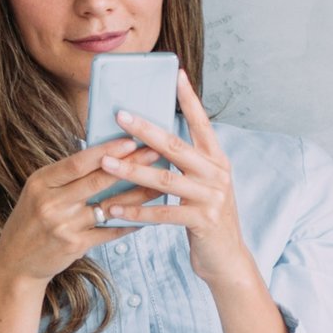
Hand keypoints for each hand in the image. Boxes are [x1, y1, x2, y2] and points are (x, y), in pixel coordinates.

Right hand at [0, 130, 167, 293]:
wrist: (16, 263)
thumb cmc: (31, 221)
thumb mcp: (38, 192)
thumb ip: (65, 177)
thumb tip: (104, 155)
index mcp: (40, 183)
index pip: (78, 162)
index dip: (107, 150)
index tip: (131, 139)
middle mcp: (51, 203)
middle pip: (97, 181)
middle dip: (130, 165)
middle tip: (155, 152)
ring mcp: (63, 226)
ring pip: (108, 206)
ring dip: (137, 194)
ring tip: (159, 183)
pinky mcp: (75, 246)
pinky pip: (109, 231)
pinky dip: (129, 222)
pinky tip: (147, 215)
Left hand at [96, 68, 261, 291]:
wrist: (227, 258)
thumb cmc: (205, 217)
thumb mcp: (202, 185)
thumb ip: (186, 163)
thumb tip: (154, 139)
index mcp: (216, 159)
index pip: (201, 123)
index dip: (189, 99)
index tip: (176, 75)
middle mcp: (217, 173)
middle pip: (176, 146)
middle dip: (145, 130)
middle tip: (120, 115)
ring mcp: (212, 197)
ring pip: (165, 180)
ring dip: (131, 171)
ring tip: (105, 162)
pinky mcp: (202, 221)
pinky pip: (163, 214)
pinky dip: (136, 211)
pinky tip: (113, 208)